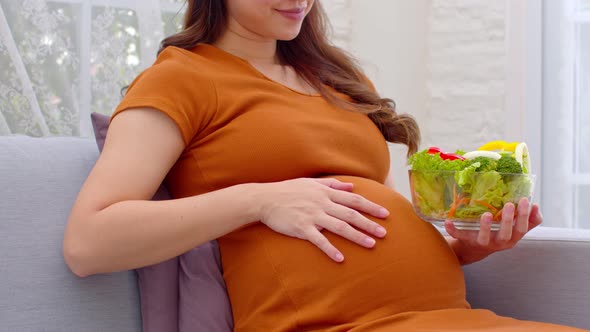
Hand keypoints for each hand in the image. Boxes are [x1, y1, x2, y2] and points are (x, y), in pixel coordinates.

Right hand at [257, 178, 388, 262]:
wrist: (264, 198)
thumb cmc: (288, 190)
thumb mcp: (311, 183)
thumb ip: (332, 184)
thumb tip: (351, 186)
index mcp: (326, 192)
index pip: (353, 200)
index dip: (370, 207)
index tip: (385, 214)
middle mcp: (322, 203)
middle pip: (351, 214)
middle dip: (369, 224)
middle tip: (384, 233)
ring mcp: (312, 215)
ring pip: (339, 226)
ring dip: (357, 236)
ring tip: (371, 245)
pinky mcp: (301, 228)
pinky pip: (319, 240)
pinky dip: (330, 249)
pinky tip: (340, 258)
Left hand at [444, 198, 542, 263]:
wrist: (474, 249)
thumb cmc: (497, 234)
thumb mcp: (514, 229)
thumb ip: (528, 220)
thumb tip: (536, 206)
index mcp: (511, 238)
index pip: (522, 229)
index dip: (526, 217)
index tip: (527, 201)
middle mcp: (498, 243)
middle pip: (506, 234)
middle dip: (508, 220)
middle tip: (510, 204)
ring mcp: (482, 243)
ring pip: (484, 238)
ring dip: (485, 227)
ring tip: (486, 214)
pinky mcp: (466, 241)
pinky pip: (459, 236)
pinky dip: (452, 229)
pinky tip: (447, 221)